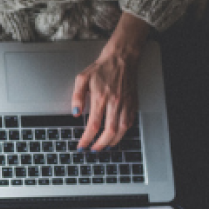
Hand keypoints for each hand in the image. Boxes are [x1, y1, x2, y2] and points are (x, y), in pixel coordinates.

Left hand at [72, 12, 150, 150]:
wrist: (122, 59)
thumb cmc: (102, 68)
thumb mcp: (82, 78)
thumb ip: (77, 96)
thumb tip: (75, 113)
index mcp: (101, 97)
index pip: (94, 124)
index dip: (87, 138)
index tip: (82, 145)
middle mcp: (115, 102)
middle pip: (109, 131)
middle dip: (100, 144)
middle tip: (93, 150)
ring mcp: (126, 104)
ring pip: (121, 130)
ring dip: (112, 141)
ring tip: (104, 146)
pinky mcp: (133, 103)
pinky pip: (130, 122)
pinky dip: (123, 132)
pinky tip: (116, 136)